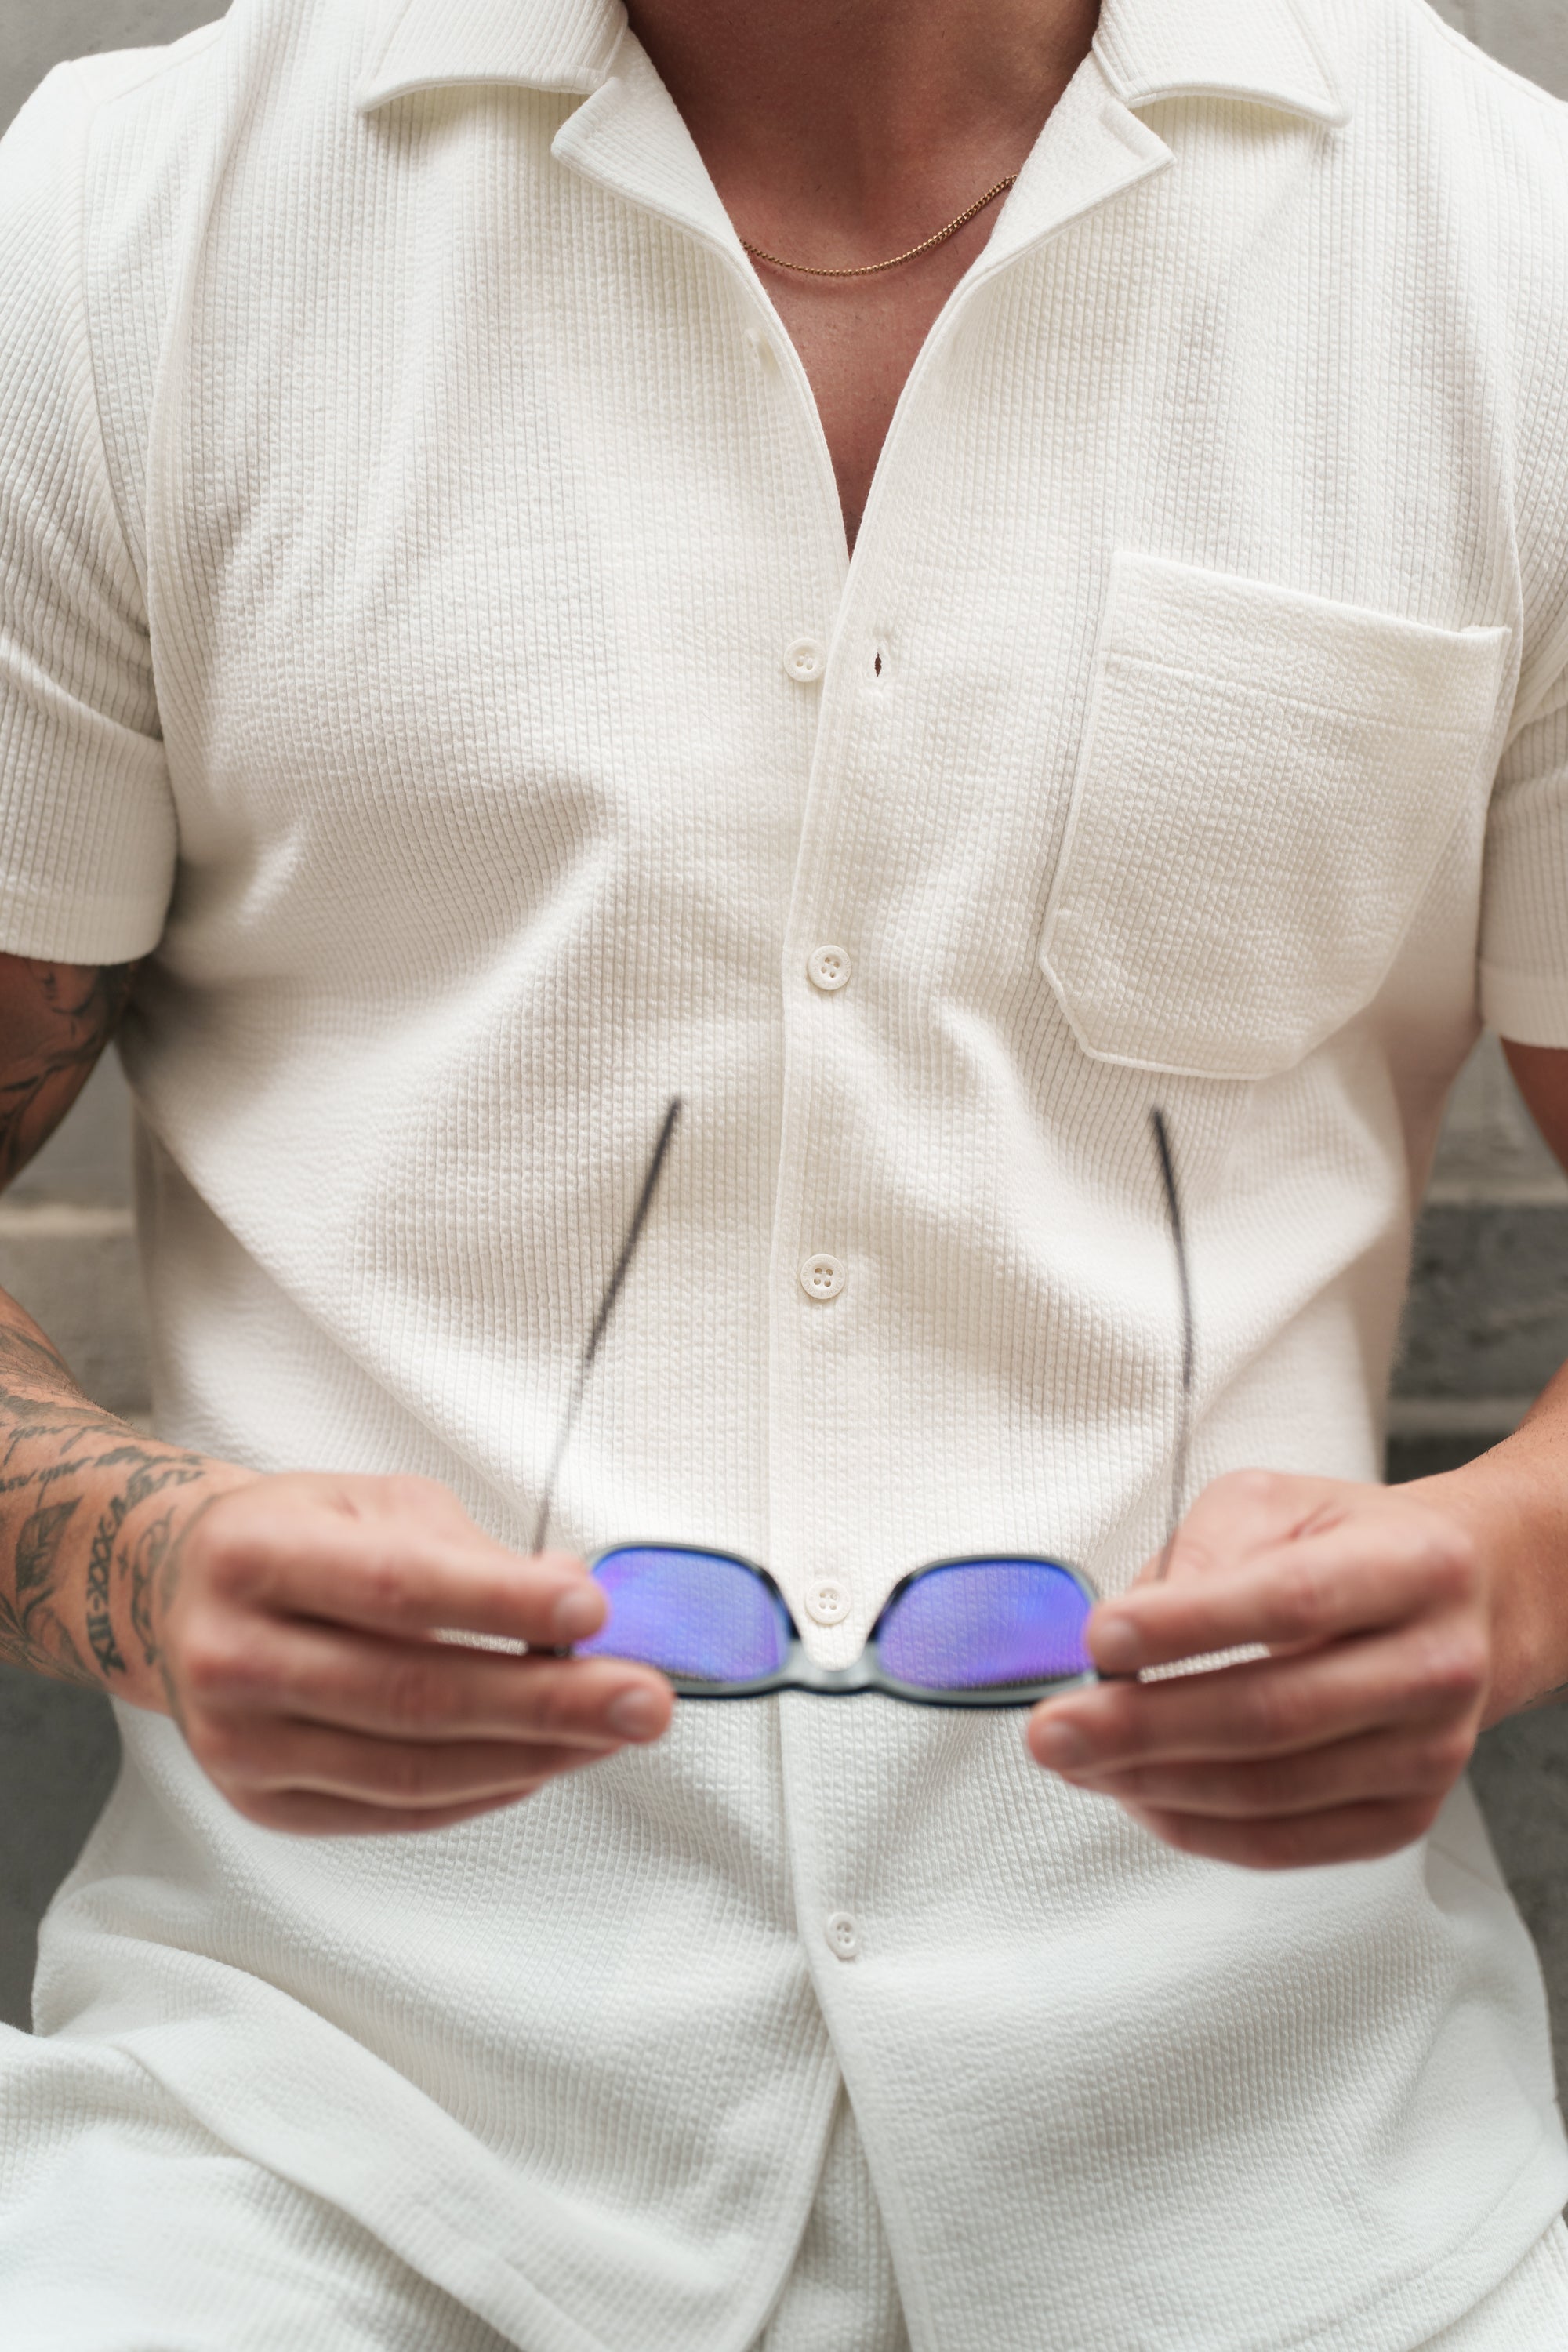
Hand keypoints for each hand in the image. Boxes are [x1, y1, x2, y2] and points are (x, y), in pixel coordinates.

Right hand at [147, 1471, 672, 1833]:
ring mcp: (241, 1744)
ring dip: (533, 1754)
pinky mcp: (263, 1802)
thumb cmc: (292, 1539)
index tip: (594, 1607)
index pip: (397, 1588)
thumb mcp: (373, 1502)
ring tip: (613, 1730)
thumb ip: (470, 1550)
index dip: (501, 1602)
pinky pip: (396, 1811)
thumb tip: (570, 1593)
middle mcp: (235, 1656)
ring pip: (411, 1770)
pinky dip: (485, 1789)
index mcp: (255, 1556)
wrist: (174, 1595)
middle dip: (548, 1701)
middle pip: (414, 1696)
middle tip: (643, 1698)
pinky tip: (544, 1759)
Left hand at [1026, 1470, 1489, 1868]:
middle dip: (1142, 1726)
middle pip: (1273, 1713)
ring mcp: (1427, 1753)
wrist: (1463, 1605)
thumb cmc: (1352, 1547)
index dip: (1187, 1627)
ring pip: (1269, 1790)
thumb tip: (1128, 1632)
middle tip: (1055, 1728)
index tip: (1100, 1638)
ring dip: (1152, 1783)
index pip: (1291, 1601)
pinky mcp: (1402, 1816)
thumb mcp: (1274, 1504)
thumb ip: (1200, 1553)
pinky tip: (1136, 1793)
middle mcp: (1437, 1665)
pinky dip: (1194, 1825)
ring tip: (1076, 1760)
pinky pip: (1283, 1843)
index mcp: (1414, 1566)